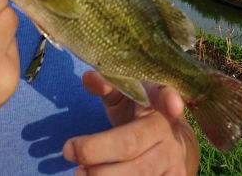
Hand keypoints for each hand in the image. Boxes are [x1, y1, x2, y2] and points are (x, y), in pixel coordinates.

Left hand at [63, 72, 198, 175]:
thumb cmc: (138, 114)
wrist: (171, 143)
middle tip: (68, 150)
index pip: (161, 95)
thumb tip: (89, 77)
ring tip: (78, 172)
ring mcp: (173, 159)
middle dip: (96, 149)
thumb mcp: (124, 96)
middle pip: (131, 143)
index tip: (173, 104)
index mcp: (156, 101)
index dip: (167, 98)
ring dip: (103, 175)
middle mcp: (168, 130)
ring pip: (137, 173)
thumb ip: (107, 86)